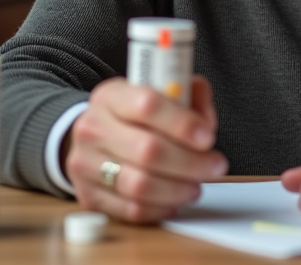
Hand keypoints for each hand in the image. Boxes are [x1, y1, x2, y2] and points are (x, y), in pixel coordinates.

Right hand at [64, 75, 228, 223]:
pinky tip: (174, 200)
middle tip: (215, 166)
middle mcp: (93, 127)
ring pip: (140, 185)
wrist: (92, 136)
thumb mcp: (158, 90)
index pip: (147, 105)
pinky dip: (160, 209)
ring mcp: (86, 164)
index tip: (207, 137)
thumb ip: (189, 94)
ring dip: (178, 190)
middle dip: (191, 163)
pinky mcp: (88, 195)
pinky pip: (131, 209)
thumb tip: (206, 122)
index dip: (182, 123)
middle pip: (148, 150)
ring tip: (196, 186)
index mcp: (111, 96)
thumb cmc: (133, 115)